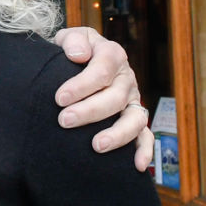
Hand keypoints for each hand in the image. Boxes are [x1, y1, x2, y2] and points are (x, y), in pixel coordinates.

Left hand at [52, 26, 152, 171]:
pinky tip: (138, 167)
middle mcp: (126, 78)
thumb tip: (78, 55)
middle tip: (65, 120)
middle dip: (90, 111)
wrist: (76, 63)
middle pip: (115, 97)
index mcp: (112, 55)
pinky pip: (146, 136)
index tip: (59, 98)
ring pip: (134, 119)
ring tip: (96, 146)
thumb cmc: (71, 52)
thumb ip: (72, 40)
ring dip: (117, 134)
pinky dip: (145, 151)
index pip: (101, 70)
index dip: (81, 85)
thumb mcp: (68, 38)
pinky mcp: (134, 119)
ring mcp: (133, 100)